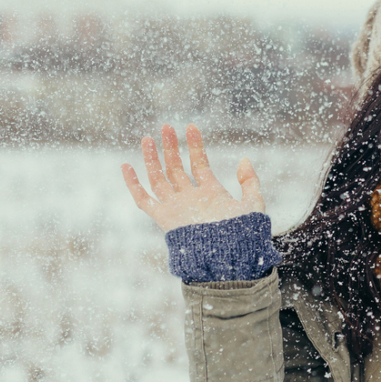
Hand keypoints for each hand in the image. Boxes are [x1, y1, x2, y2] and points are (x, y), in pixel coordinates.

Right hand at [121, 124, 264, 231]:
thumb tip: (245, 160)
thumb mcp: (253, 203)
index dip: (194, 145)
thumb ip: (250, 182)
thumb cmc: (243, 233)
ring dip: (152, 159)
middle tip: (166, 126)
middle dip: (170, 147)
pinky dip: (133, 184)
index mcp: (212, 193)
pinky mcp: (164, 218)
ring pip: (159, 179)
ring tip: (148, 138)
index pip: (199, 163)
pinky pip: (144, 200)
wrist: (228, 254)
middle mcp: (192, 198)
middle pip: (176, 168)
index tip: (191, 127)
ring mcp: (177, 207)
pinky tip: (127, 166)